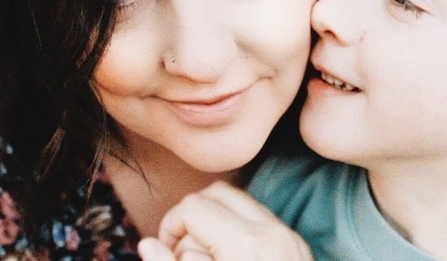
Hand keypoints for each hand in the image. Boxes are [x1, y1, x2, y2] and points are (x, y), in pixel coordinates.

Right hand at [137, 181, 312, 260]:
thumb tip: (148, 243)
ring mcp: (290, 240)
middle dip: (192, 217)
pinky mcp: (299, 248)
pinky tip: (230, 259)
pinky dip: (237, 232)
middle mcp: (273, 234)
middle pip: (217, 192)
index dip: (170, 227)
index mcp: (247, 246)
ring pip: (239, 202)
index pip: (193, 207)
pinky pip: (259, 220)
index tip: (166, 254)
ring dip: (215, 223)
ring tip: (206, 256)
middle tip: (184, 252)